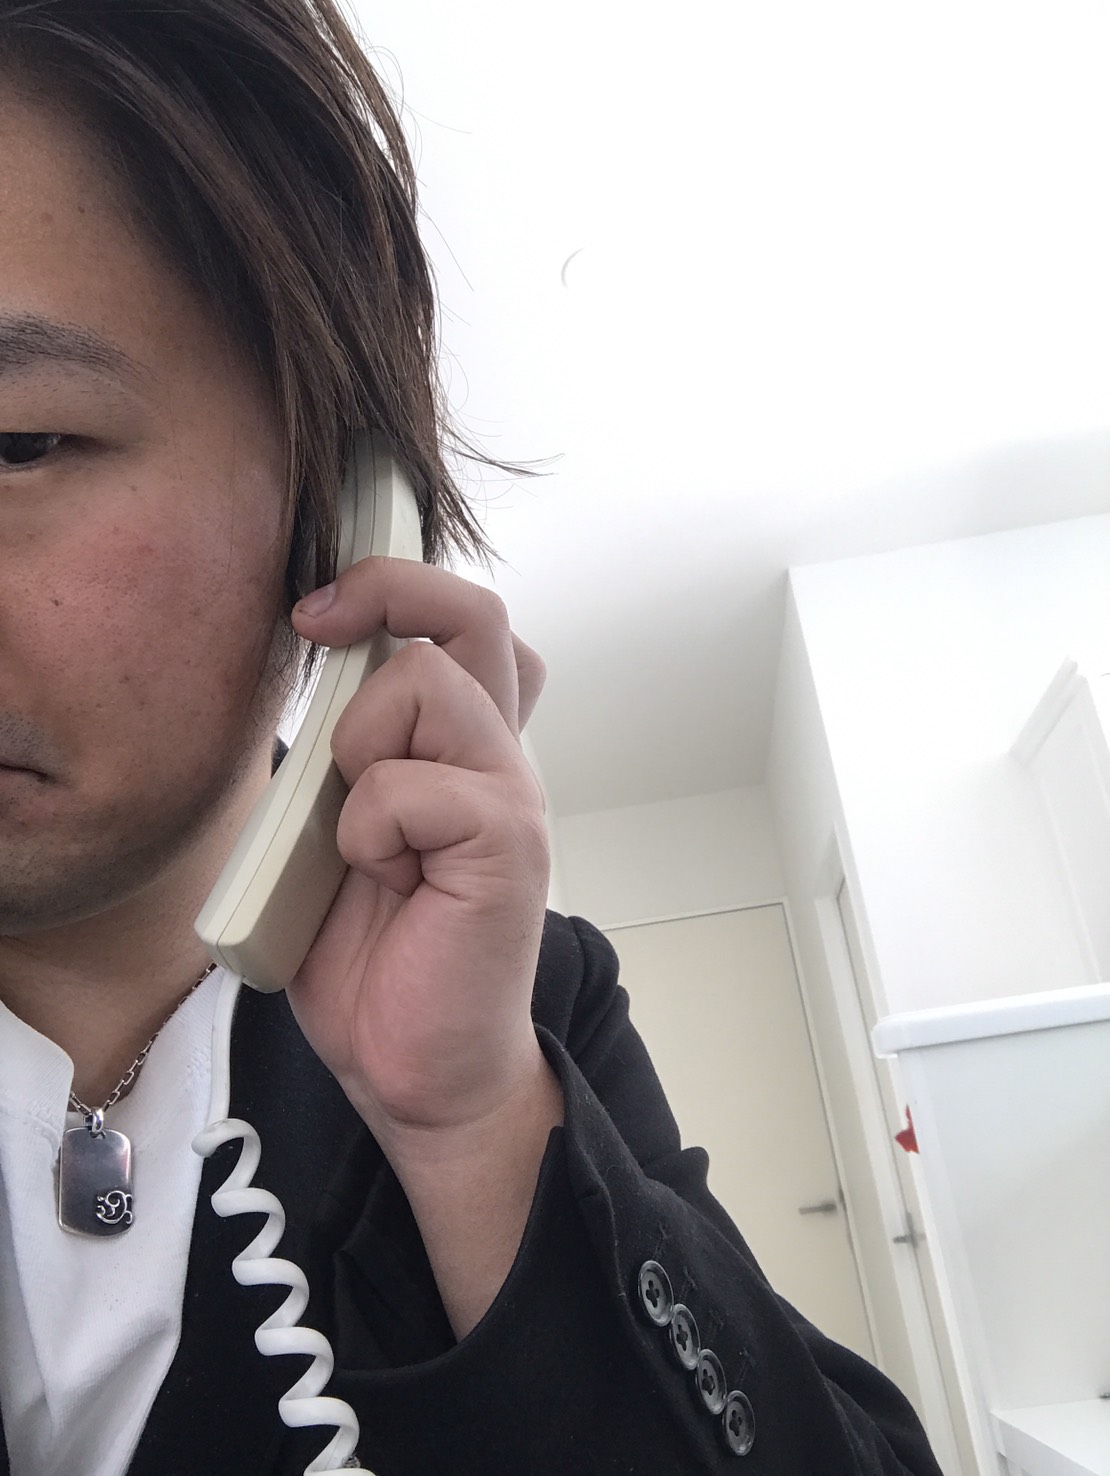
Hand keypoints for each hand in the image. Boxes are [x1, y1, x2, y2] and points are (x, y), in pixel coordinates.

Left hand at [285, 556, 552, 1145]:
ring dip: (362, 740)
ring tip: (360, 827)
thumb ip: (343, 756)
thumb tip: (308, 680)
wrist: (420, 1071)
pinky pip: (410, 785)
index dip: (396, 587)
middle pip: (476, 614)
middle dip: (388, 590)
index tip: (314, 615)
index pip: (465, 625)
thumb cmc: (377, 958)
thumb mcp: (335, 832)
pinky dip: (367, 826)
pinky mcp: (507, 846)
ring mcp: (511, 797)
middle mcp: (497, 758)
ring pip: (432, 678)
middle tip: (319, 628)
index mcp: (461, 750)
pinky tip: (380, 879)